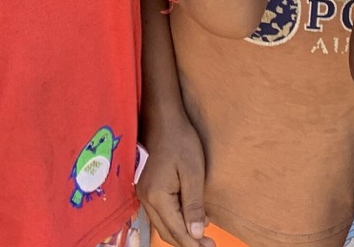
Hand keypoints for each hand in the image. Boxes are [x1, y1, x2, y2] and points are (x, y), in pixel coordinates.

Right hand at [138, 108, 213, 246]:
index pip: (176, 231)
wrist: (164, 119)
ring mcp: (144, 194)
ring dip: (181, 234)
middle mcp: (146, 199)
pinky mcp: (147, 189)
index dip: (193, 244)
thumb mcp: (193, 173)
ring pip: (162, 225)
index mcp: (157, 196)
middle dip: (188, 243)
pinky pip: (160, 215)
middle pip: (167, 232)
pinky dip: (175, 223)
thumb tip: (197, 234)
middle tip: (210, 245)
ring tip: (202, 237)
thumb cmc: (181, 142)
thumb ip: (194, 206)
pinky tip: (190, 221)